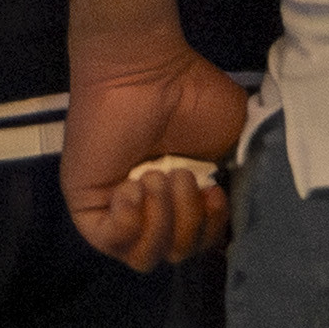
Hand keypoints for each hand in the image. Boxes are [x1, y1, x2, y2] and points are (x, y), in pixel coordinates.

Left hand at [60, 30, 253, 269]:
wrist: (148, 70)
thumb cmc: (191, 95)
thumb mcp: (234, 141)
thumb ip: (241, 180)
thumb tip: (237, 216)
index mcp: (183, 198)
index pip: (199, 243)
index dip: (211, 229)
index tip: (216, 192)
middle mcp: (150, 208)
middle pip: (174, 255)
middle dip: (188, 221)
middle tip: (182, 175)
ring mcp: (116, 210)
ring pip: (143, 256)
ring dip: (161, 220)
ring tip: (157, 176)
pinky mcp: (87, 205)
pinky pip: (109, 242)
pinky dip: (129, 221)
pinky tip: (132, 186)